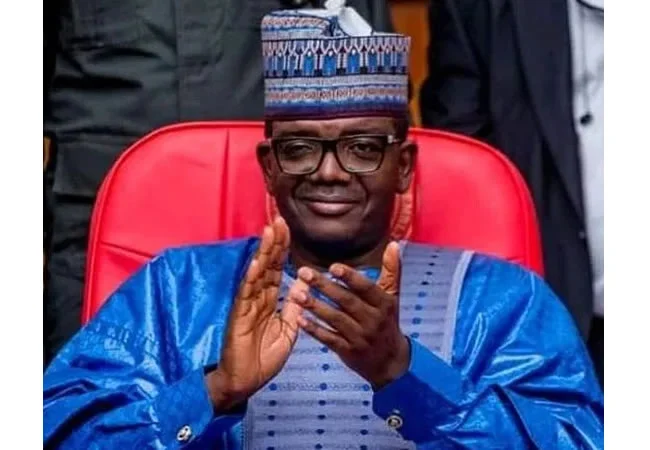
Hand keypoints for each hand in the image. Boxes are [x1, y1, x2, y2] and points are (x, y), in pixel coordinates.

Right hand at [206, 217, 301, 410]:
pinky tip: (257, 261)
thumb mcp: (288, 330)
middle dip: (274, 242)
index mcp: (270, 300)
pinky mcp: (239, 315)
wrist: (245, 381)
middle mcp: (258, 297)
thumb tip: (304, 283)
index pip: (278, 269)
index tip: (288, 228)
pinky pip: (246, 292)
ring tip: (270, 231)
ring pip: (257, 273)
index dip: (283, 249)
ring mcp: (247, 304)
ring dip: (264, 252)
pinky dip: (252, 276)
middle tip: (280, 218)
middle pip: (268, 264)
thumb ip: (294, 306)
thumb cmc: (264, 358)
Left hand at [289, 242, 409, 388]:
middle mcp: (373, 320)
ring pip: (336, 320)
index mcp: (384, 303)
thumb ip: (391, 270)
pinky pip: (330, 340)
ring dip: (315, 307)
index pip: (366, 288)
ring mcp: (361, 338)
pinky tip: (300, 319)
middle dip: (324, 287)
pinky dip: (315, 330)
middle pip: (347, 302)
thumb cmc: (387, 321)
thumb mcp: (392, 296)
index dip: (351, 278)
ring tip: (296, 294)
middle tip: (304, 273)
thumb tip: (394, 244)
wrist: (390, 362)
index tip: (333, 267)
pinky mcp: (349, 352)